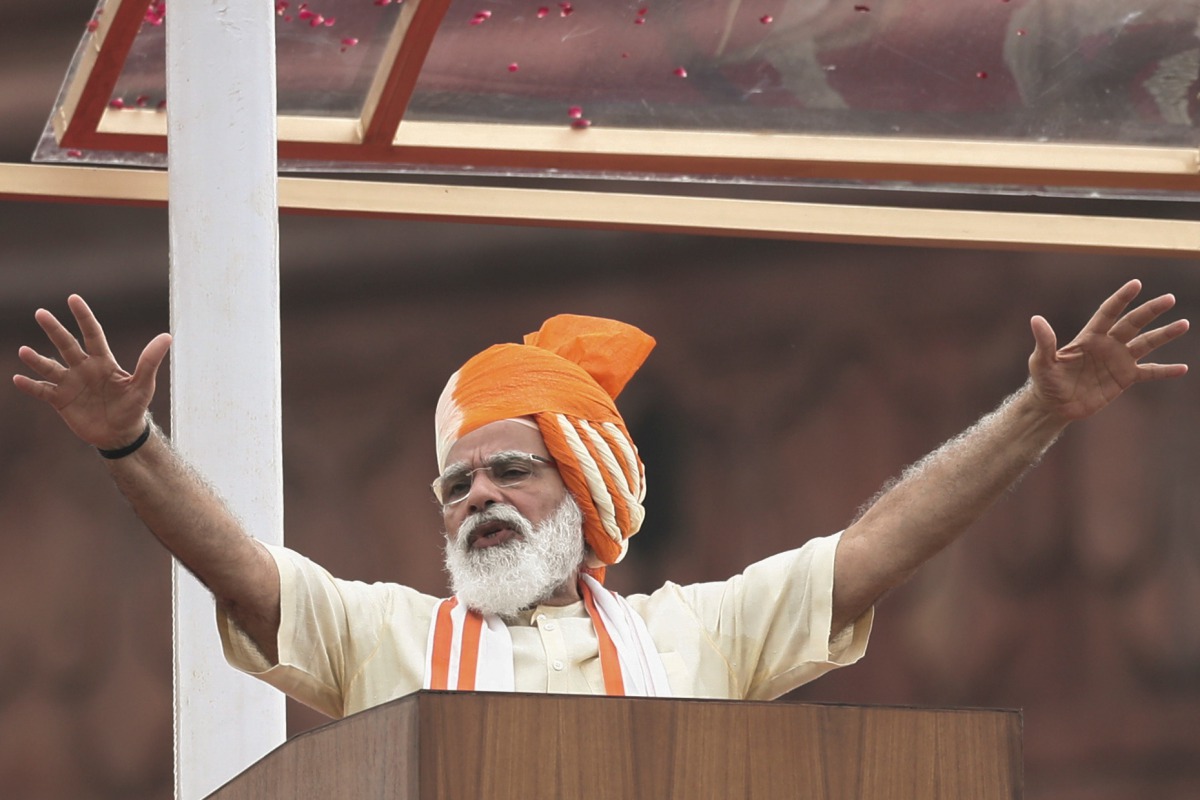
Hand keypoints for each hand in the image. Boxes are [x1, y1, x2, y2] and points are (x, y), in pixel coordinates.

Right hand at [12, 295, 171, 449]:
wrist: (120, 434)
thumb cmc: (134, 407)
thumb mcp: (144, 385)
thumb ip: (150, 361)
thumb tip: (167, 336)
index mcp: (103, 362)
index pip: (92, 334)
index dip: (84, 317)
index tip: (73, 298)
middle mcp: (83, 368)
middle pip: (67, 345)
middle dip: (55, 330)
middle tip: (41, 313)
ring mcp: (70, 383)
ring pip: (50, 367)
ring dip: (37, 360)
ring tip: (24, 351)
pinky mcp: (60, 400)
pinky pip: (42, 391)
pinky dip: (30, 386)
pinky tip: (18, 379)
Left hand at [1028, 279, 1188, 422]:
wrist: (1054, 405)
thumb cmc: (1045, 380)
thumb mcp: (1041, 361)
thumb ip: (1044, 342)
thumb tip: (1036, 319)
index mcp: (1089, 337)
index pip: (1108, 313)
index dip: (1121, 299)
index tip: (1136, 284)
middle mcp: (1107, 345)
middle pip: (1133, 324)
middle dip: (1150, 311)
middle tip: (1169, 298)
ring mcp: (1118, 361)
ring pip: (1146, 343)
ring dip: (1164, 335)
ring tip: (1183, 324)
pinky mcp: (1124, 379)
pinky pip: (1149, 373)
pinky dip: (1165, 371)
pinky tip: (1183, 368)